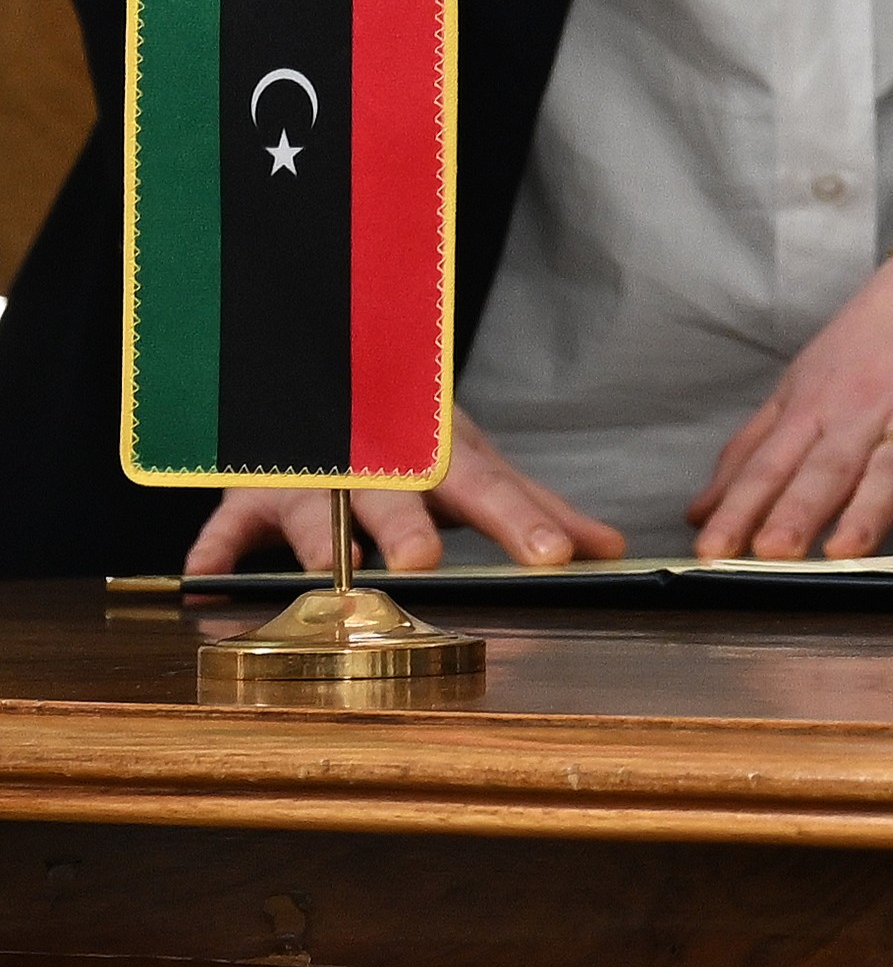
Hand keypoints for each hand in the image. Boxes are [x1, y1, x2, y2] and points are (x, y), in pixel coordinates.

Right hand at [181, 408, 626, 576]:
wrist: (328, 386)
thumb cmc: (412, 445)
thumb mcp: (474, 467)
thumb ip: (536, 509)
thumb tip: (611, 549)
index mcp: (440, 458)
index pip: (490, 489)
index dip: (521, 522)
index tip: (555, 557)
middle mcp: (377, 465)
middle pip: (396, 494)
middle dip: (409, 525)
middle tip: (425, 561)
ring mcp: (310, 481)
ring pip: (313, 510)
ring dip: (324, 538)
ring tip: (338, 569)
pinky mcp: (250, 499)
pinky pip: (226, 527)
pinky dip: (215, 552)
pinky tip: (208, 579)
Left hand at [687, 204, 892, 557]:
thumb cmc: (876, 336)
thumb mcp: (803, 382)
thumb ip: (754, 449)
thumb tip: (701, 512)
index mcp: (816, 407)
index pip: (770, 465)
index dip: (741, 508)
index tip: (712, 551)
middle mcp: (866, 413)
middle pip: (827, 468)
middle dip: (798, 509)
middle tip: (771, 553)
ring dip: (872, 509)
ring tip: (848, 550)